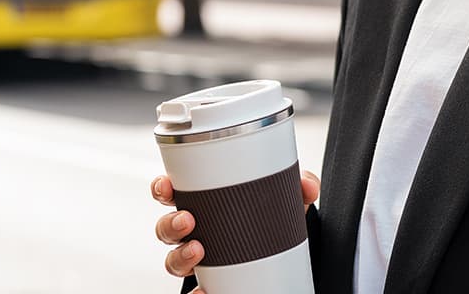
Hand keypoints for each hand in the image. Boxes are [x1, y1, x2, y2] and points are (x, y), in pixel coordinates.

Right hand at [152, 171, 320, 285]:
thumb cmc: (271, 217)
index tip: (167, 186)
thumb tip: (307, 185)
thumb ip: (298, 185)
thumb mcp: (285, 197)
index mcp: (204, 202)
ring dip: (180, 256)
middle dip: (170, 224)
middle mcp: (196, 232)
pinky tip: (205, 292)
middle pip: (166, 229)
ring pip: (173, 261)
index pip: (171, 193)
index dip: (162, 189)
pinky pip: (195, 292)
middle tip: (188, 221)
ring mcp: (201, 259)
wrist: (286, 253)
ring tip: (197, 251)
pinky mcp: (211, 283)